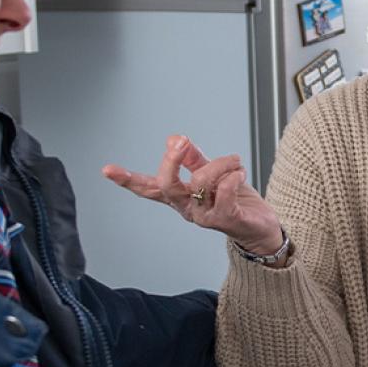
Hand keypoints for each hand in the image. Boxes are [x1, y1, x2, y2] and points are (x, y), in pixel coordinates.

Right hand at [102, 135, 283, 252]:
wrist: (260, 227)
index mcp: (179, 197)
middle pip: (167, 186)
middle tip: (181, 142)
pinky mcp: (225, 220)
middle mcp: (186, 208)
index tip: (107, 169)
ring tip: (235, 161)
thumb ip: (194, 159)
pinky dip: (233, 176)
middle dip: (172, 161)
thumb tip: (175, 139)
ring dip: (221, 163)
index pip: (147, 188)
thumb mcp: (211, 174)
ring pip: (201, 182)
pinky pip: (224, 193)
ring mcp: (204, 216)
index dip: (127, 179)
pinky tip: (239, 173)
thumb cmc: (235, 200)